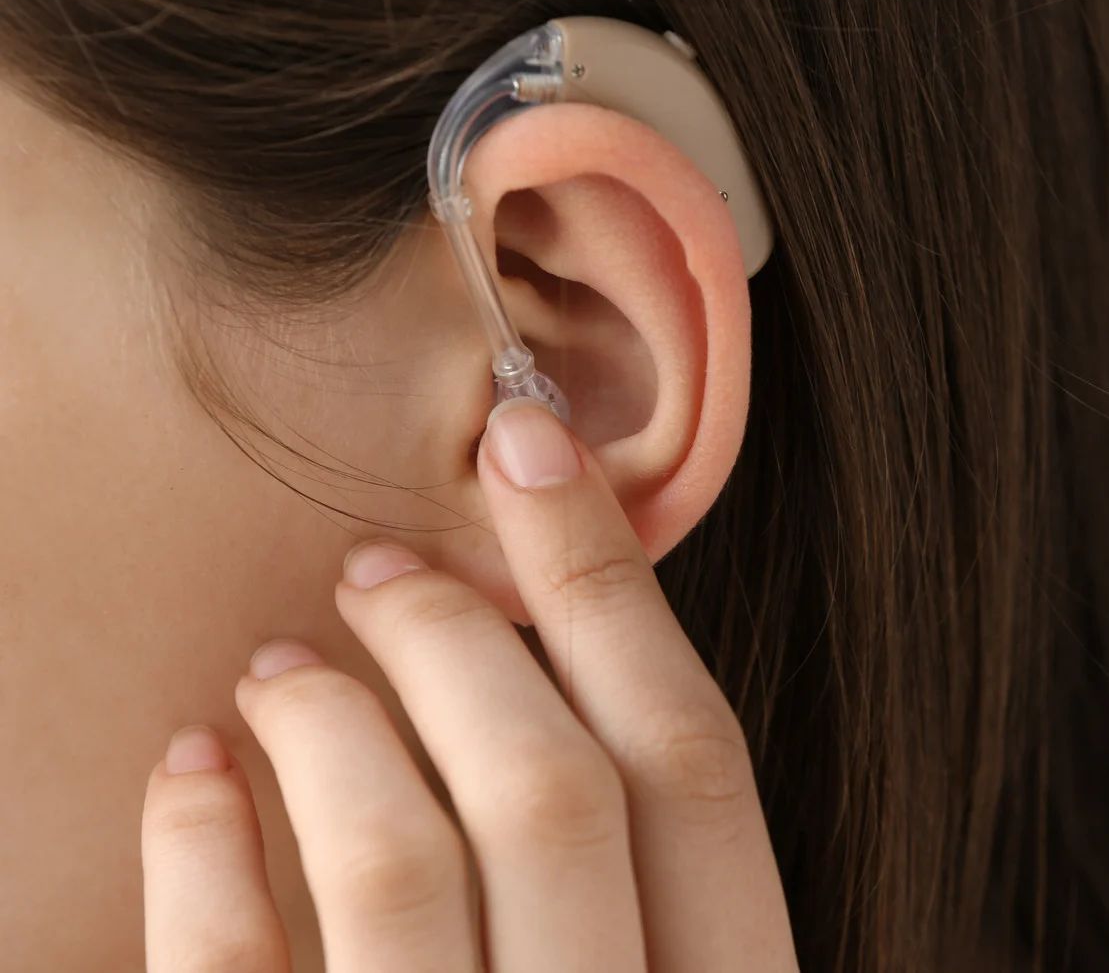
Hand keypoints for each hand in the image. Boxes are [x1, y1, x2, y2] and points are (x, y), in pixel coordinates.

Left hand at [140, 397, 799, 971]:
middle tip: (382, 568)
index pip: (696, 769)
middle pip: (557, 793)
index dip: (614, 587)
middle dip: (467, 639)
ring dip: (336, 720)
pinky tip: (189, 769)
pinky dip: (200, 848)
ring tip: (282, 663)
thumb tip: (553, 654)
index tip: (534, 448)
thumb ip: (642, 884)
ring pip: (403, 866)